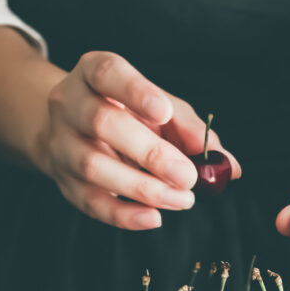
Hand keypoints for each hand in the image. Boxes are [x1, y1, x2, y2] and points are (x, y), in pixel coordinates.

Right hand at [39, 51, 240, 229]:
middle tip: (187, 176)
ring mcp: (61, 143)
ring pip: (93, 166)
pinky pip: (89, 201)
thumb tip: (227, 164)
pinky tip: (153, 217)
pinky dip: (123, 214)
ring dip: (141, 187)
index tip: (164, 112)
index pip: (107, 73)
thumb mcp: (159, 108)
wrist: (73, 130)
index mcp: (93, 73)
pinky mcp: (63, 180)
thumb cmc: (127, 114)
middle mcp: (69, 104)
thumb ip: (191, 130)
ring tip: (181, 199)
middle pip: (102, 123)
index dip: (135, 92)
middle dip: (149, 152)